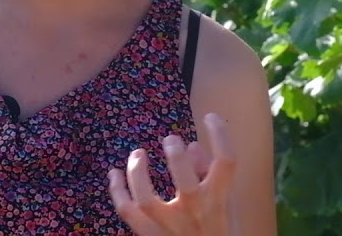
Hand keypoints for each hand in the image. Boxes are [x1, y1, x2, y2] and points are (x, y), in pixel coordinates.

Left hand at [107, 112, 237, 234]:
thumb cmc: (214, 232)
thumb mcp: (224, 208)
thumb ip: (210, 177)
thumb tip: (192, 146)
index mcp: (217, 202)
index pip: (226, 163)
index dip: (220, 135)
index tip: (211, 117)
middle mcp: (195, 214)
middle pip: (185, 183)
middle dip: (176, 157)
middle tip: (170, 139)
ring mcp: (170, 228)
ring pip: (146, 200)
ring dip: (137, 173)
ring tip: (138, 153)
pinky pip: (127, 212)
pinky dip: (116, 191)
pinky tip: (114, 173)